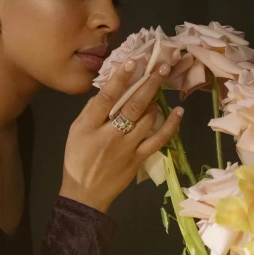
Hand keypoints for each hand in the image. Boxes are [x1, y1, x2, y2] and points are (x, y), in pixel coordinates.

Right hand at [59, 60, 183, 212]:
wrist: (85, 192)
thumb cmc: (77, 158)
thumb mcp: (75, 131)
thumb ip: (91, 111)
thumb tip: (109, 90)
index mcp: (89, 125)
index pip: (107, 97)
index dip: (120, 78)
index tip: (132, 62)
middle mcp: (110, 134)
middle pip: (132, 104)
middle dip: (148, 82)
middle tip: (162, 65)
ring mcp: (127, 147)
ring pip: (147, 118)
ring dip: (156, 99)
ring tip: (162, 82)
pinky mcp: (139, 158)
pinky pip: (159, 139)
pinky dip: (170, 125)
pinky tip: (178, 112)